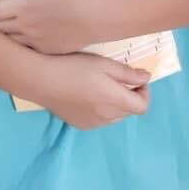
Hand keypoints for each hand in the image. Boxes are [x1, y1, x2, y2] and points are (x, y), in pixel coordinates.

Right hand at [34, 52, 150, 129]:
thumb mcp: (104, 64)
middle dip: (130, 96)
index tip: (136, 80)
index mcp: (114, 101)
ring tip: (101, 86)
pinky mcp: (80, 125)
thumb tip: (146, 78)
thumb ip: (128, 74)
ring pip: (115, 117)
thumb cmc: (73, 67)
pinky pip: (100, 120)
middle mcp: (106, 117)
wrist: (42, 80)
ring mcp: (93, 124)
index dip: (144, 93)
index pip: (142, 107)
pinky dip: (102, 110)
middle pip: (129, 112)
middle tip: (118, 79)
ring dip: (116, 104)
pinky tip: (88, 95)